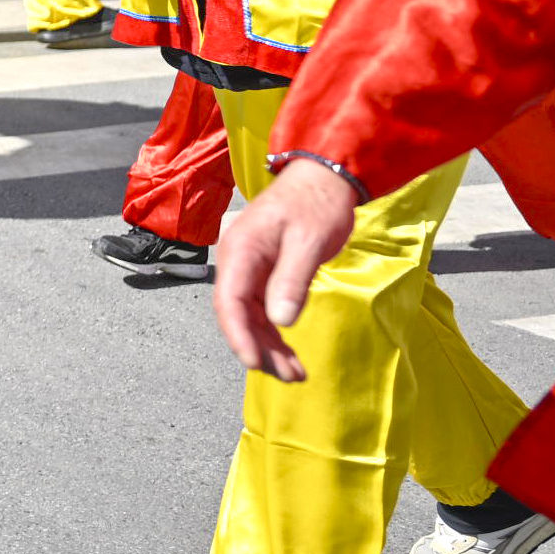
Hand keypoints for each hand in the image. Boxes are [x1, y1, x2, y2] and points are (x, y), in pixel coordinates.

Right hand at [215, 157, 367, 382]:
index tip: (254, 363)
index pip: (229, 300)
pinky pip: (263, 308)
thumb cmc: (317, 205)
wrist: (324, 177)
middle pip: (238, 314)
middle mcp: (237, 262)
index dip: (239, 335)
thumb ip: (292, 281)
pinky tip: (289, 350)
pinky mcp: (264, 272)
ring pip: (250, 315)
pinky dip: (275, 331)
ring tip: (295, 373)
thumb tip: (281, 322)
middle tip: (289, 376)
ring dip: (269, 345)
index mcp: (241, 251)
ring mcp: (249, 268)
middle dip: (260, 348)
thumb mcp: (309, 242)